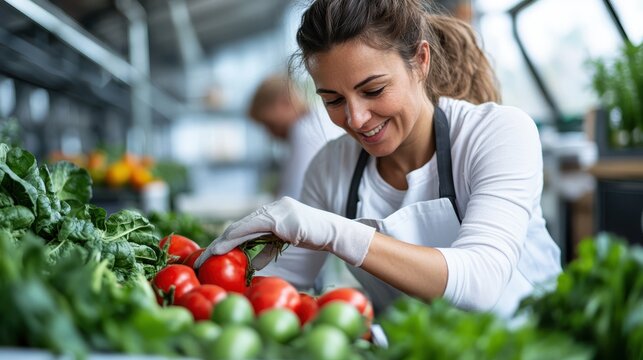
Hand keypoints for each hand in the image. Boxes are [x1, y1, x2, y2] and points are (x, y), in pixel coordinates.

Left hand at [194, 197, 374, 267]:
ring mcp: (275, 210)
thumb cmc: (313, 237)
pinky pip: (252, 228)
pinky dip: (237, 238)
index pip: (245, 226)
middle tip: (203, 256)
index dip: (227, 239)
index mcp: (272, 212)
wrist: (332, 232)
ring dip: (224, 241)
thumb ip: (268, 249)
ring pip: (243, 226)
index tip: (213, 253)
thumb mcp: (286, 242)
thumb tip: (253, 264)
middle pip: (240, 225)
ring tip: (209, 254)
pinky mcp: (278, 218)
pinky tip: (224, 247)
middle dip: (220, 241)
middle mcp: (271, 207)